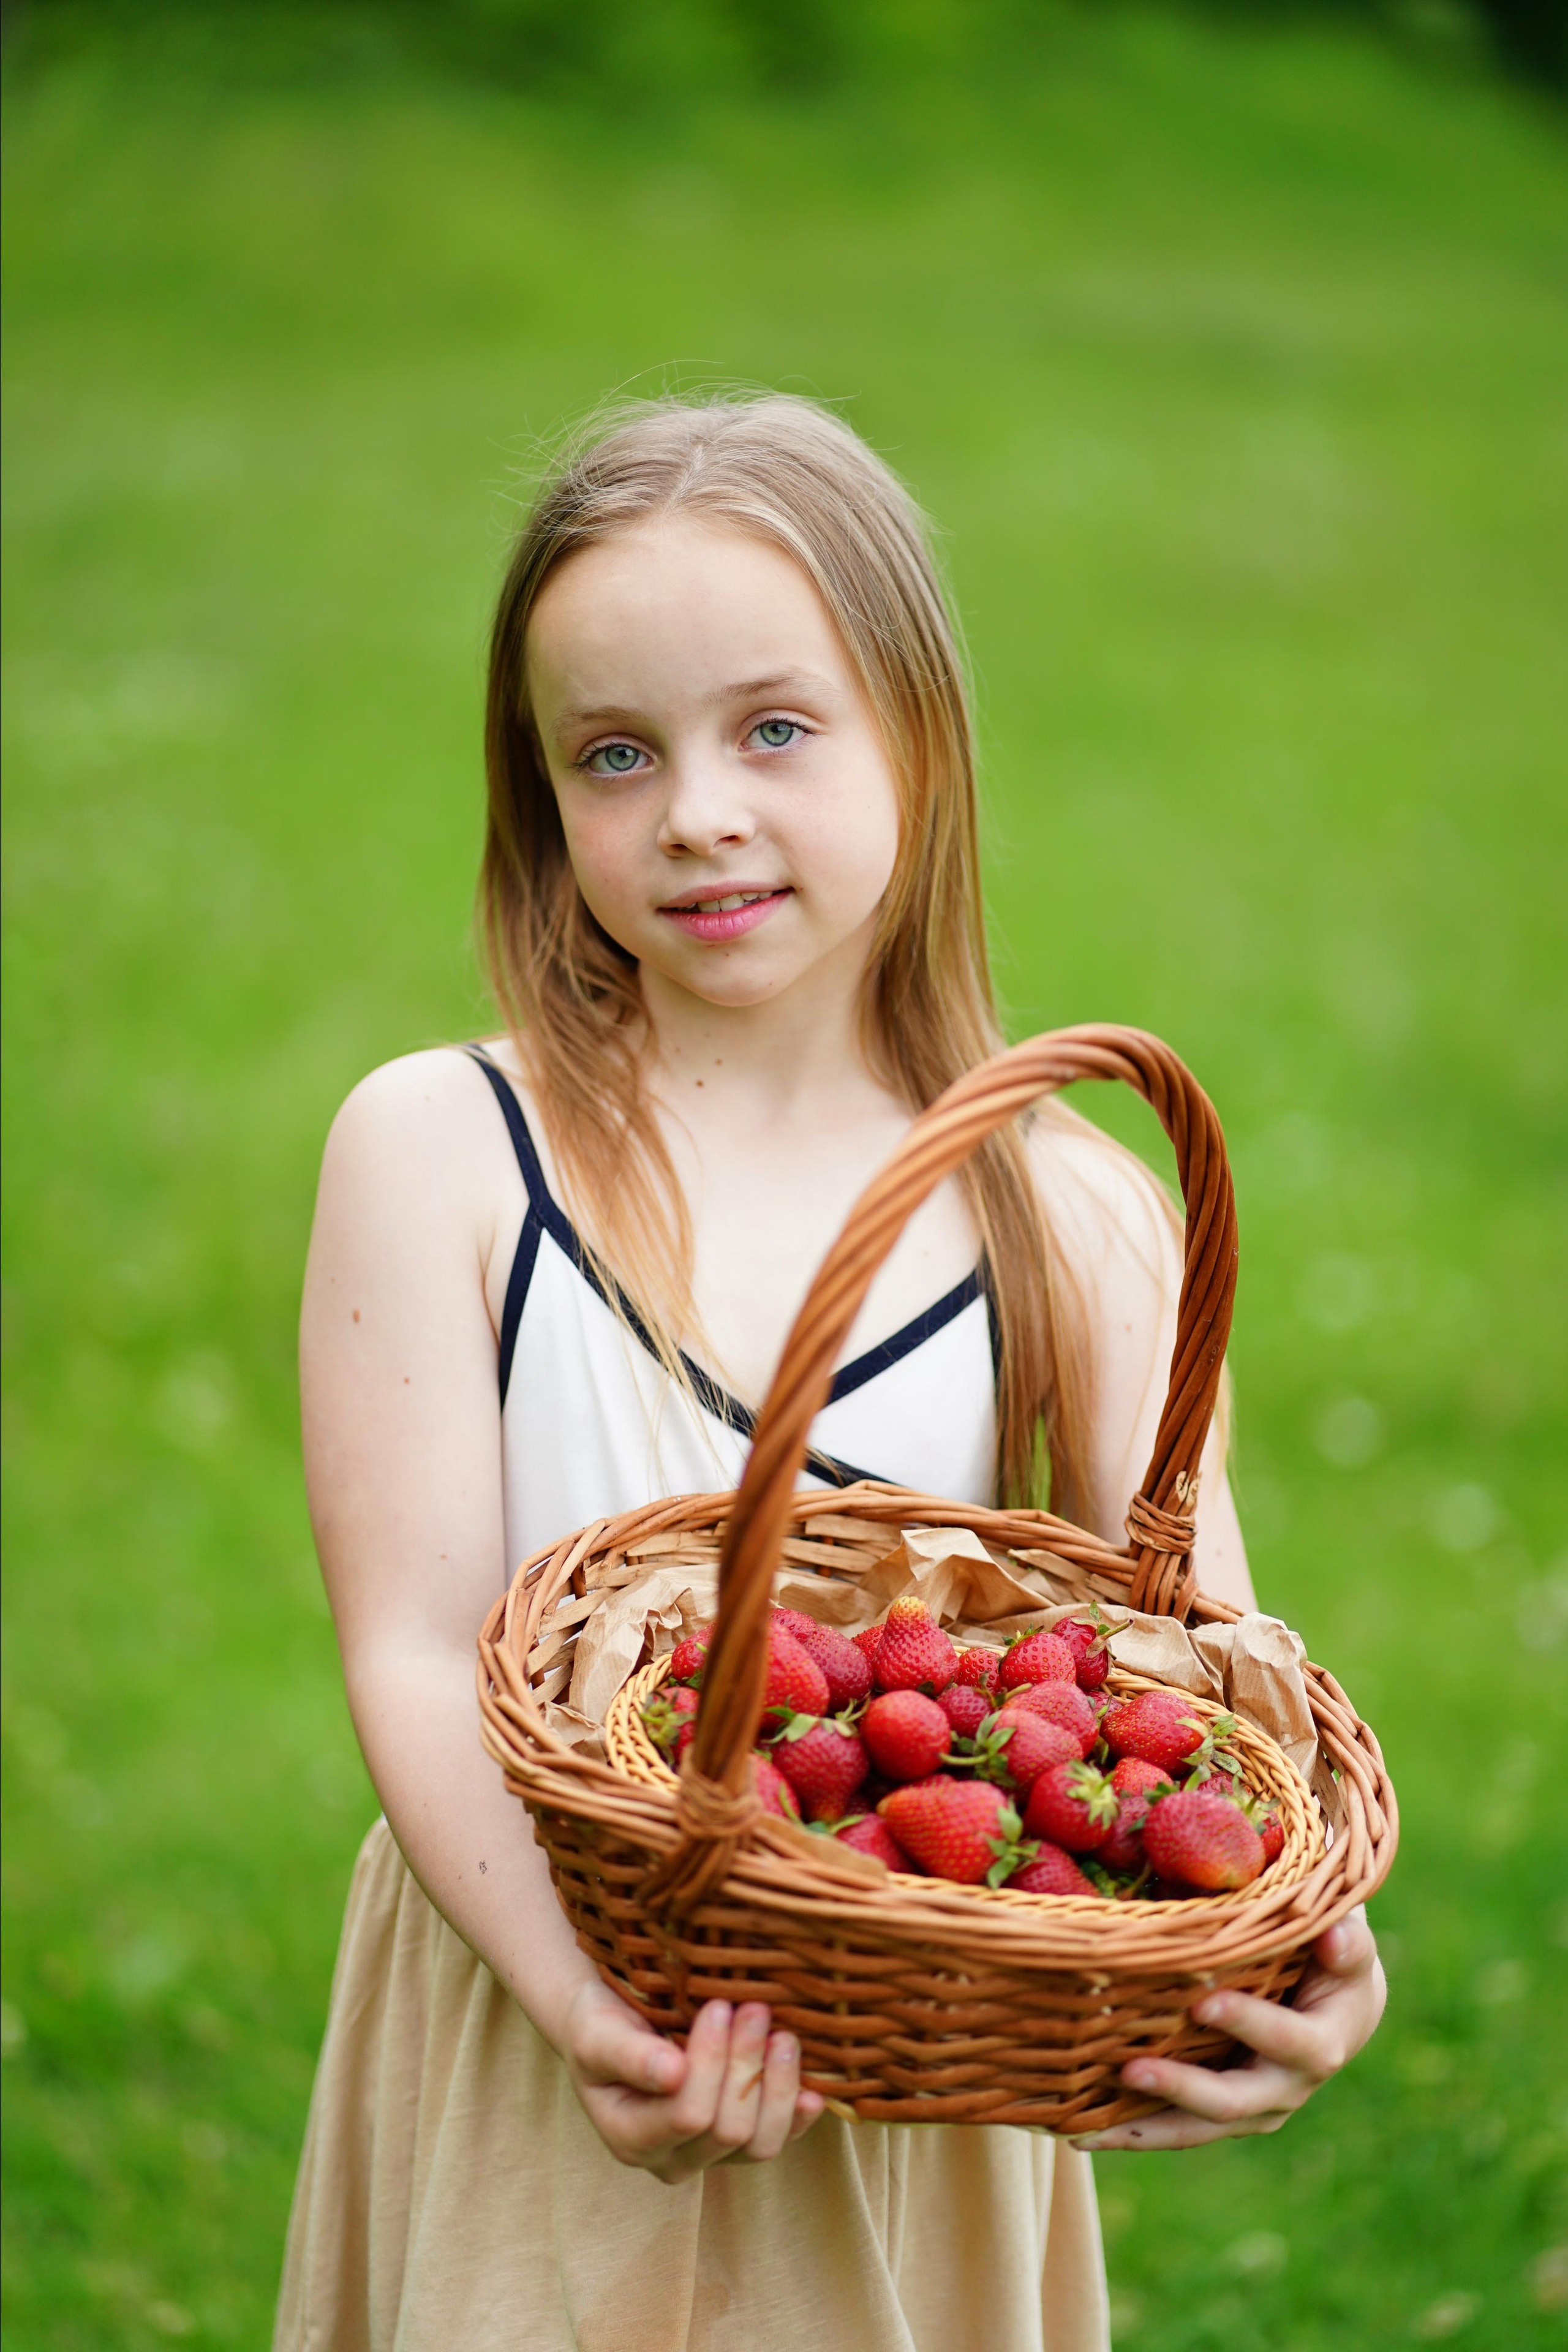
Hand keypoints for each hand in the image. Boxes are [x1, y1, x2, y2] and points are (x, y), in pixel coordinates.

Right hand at [561, 1979, 824, 2183]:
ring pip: (759, 2145)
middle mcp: (670, 2159)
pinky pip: (776, 2142)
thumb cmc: (598, 2024)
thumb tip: (672, 2074)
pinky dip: (796, 2116)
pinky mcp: (737, 2142)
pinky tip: (814, 2091)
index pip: (687, 2115)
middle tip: (755, 2007)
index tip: (719, 2005)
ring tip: (783, 2035)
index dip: (712, 2062)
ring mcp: (707, 2157)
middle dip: (746, 2065)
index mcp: (630, 2138)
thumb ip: (629, 2055)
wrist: (610, 2025)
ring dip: (777, 2088)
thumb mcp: (598, 2032)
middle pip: (727, 2130)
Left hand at [1069, 1907, 1385, 2151]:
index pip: (1288, 2040)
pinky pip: (1175, 2128)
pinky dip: (1131, 2131)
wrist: (1336, 2008)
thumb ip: (1345, 1942)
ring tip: (1088, 2127)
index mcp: (1320, 2045)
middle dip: (1182, 2087)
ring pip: (1197, 2129)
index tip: (1204, 2003)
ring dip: (1143, 2128)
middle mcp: (1285, 2088)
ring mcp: (1251, 2108)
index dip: (1249, 2024)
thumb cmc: (1334, 1958)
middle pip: (1233, 2100)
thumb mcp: (1347, 1944)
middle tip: (1131, 2069)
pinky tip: (1082, 2131)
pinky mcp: (1221, 2113)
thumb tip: (1334, 1937)